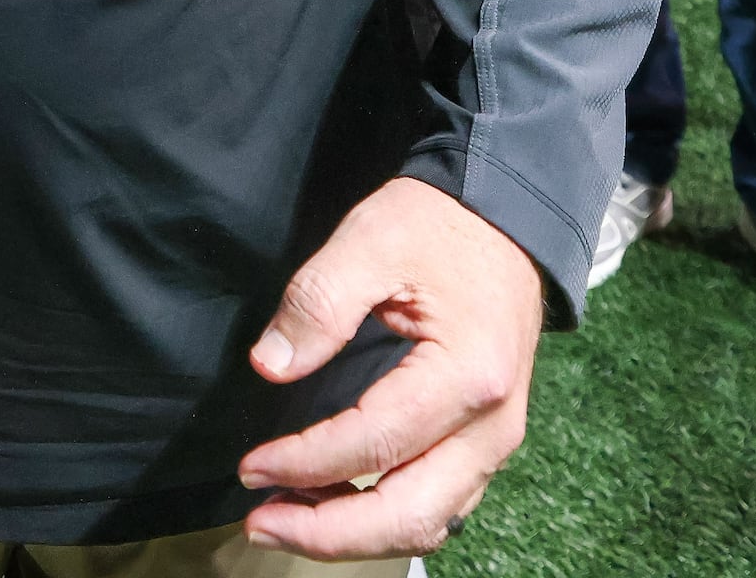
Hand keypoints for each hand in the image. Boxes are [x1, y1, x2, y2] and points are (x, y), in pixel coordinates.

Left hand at [236, 178, 543, 560]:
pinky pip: (440, 505)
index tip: (251, 466)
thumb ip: (318, 302)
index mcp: (467, 375)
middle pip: (410, 513)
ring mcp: (496, 441)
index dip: (306, 464)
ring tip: (284, 522)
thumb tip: (270, 367)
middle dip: (328, 533)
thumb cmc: (437, 227)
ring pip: (428, 522)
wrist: (504, 220)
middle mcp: (493, 424)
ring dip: (354, 536)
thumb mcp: (370, 240)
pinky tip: (332, 505)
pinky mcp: (485, 443)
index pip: (374, 444)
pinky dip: (385, 521)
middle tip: (259, 523)